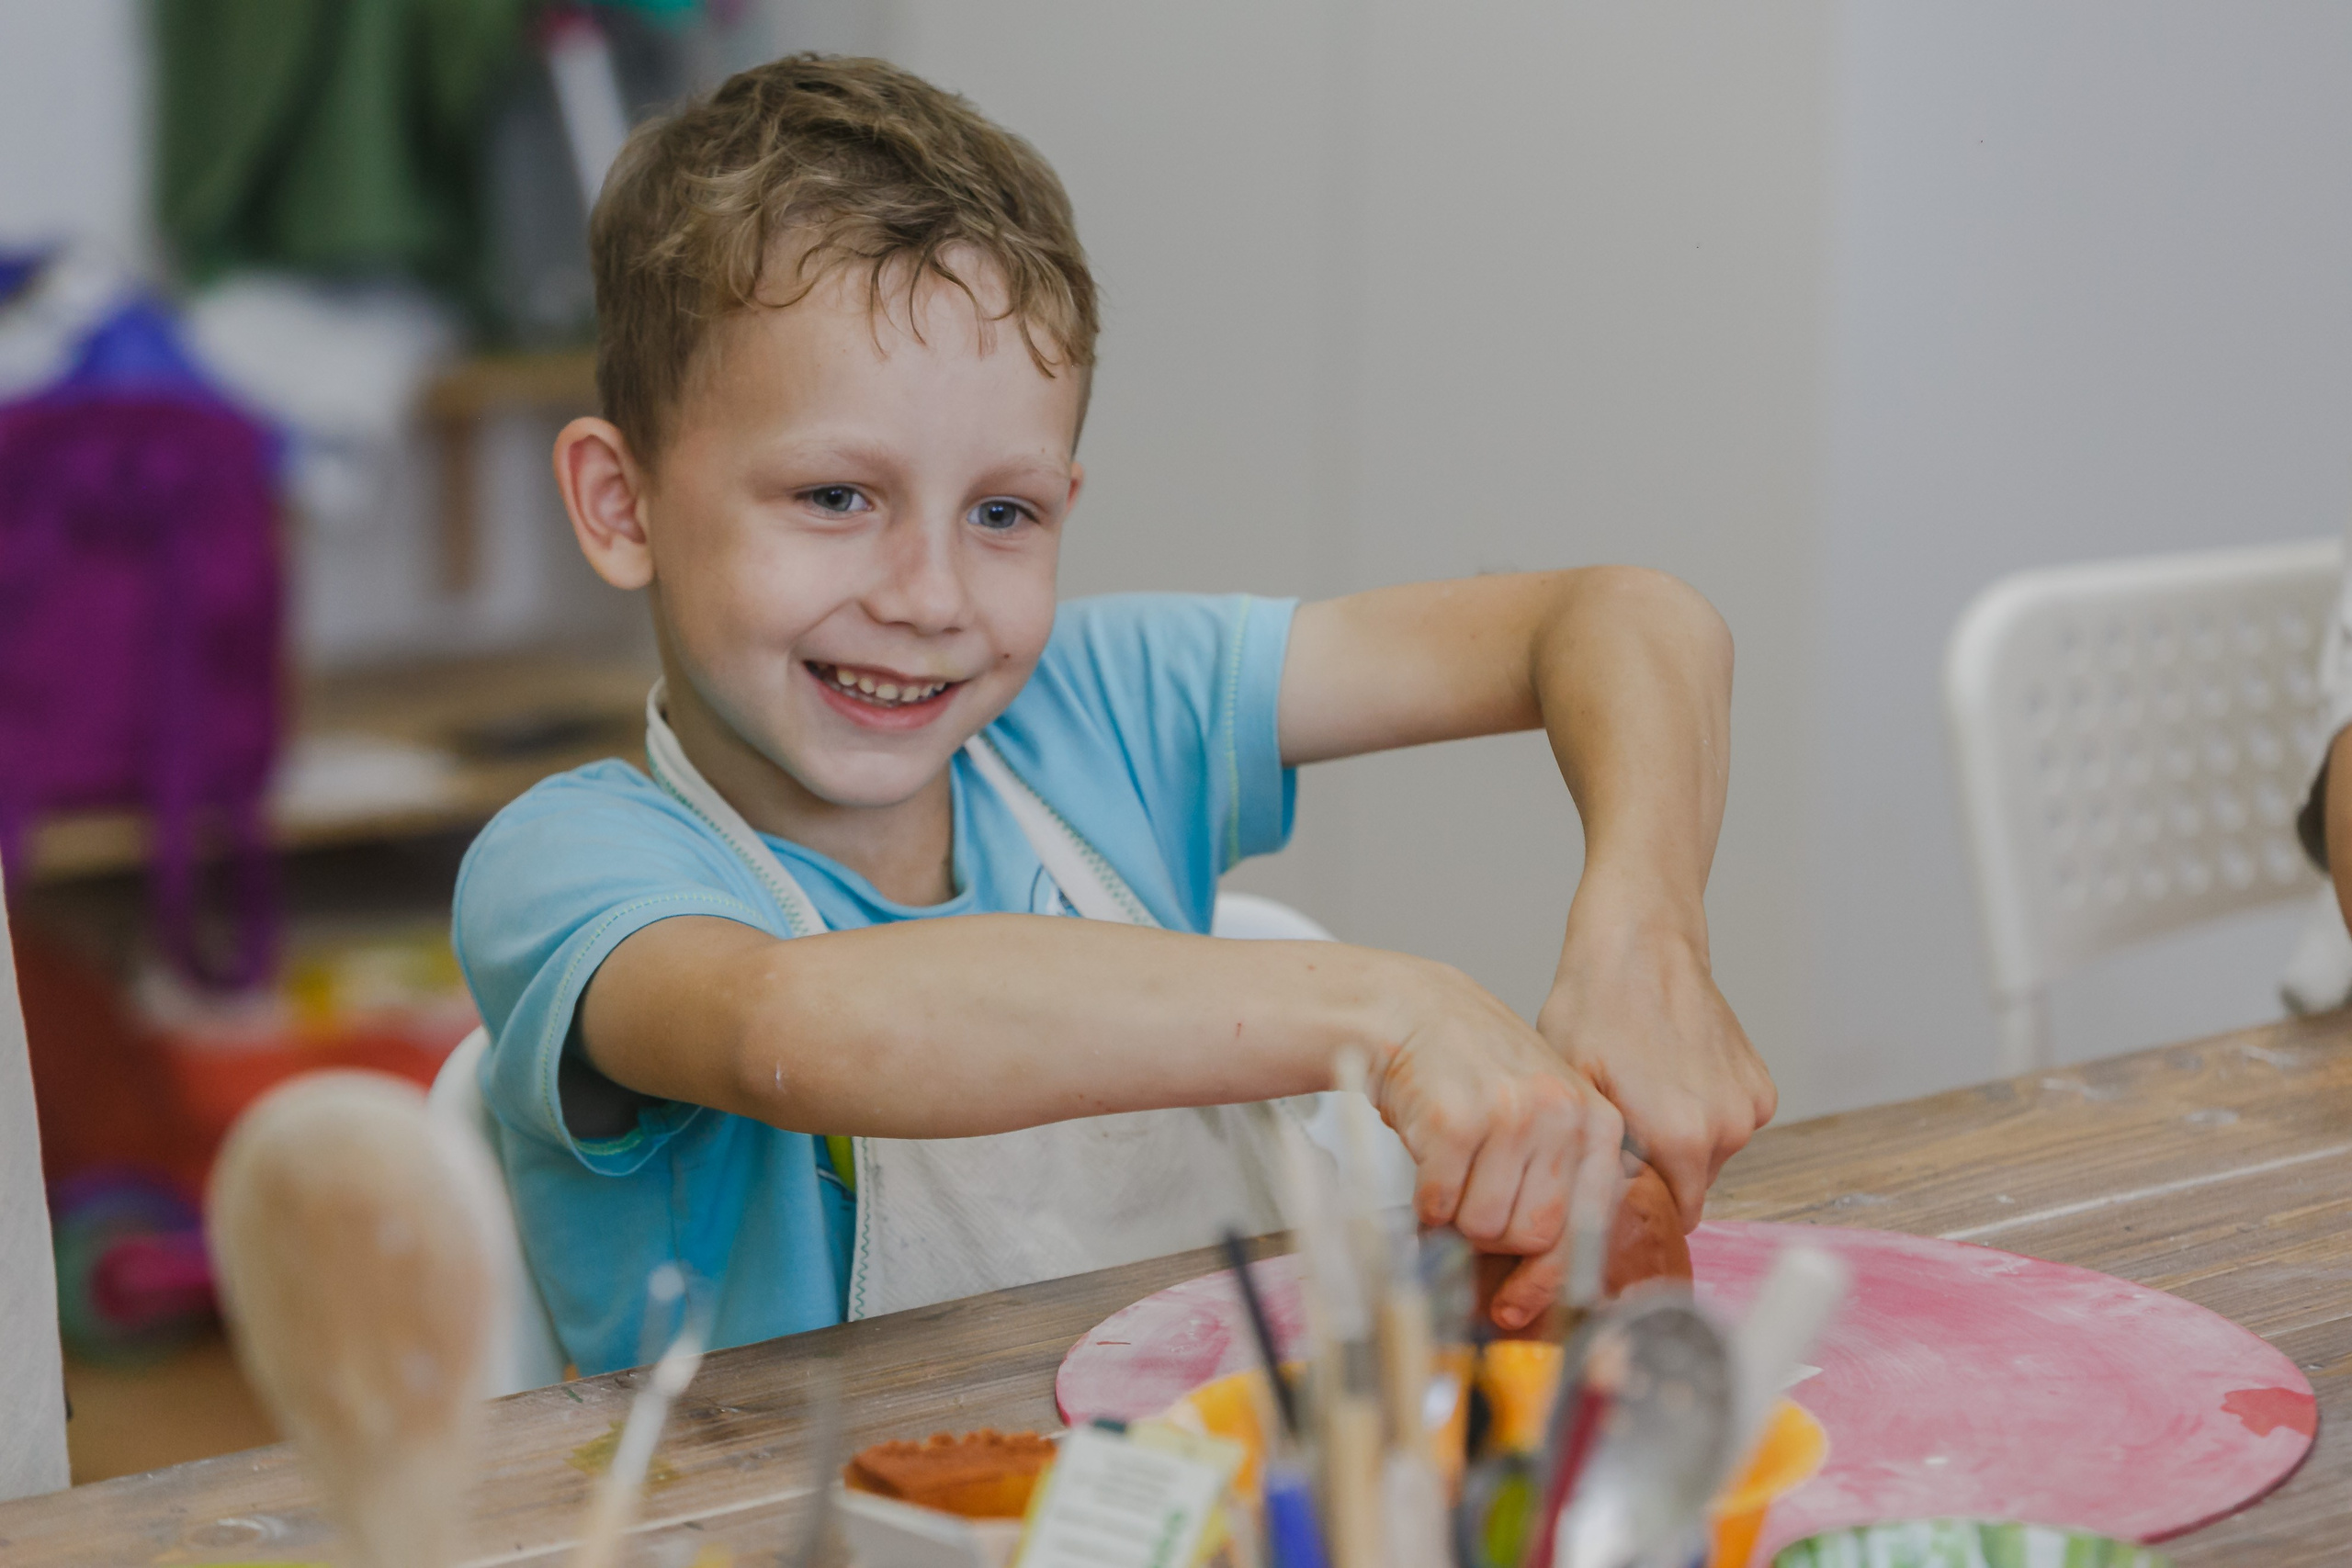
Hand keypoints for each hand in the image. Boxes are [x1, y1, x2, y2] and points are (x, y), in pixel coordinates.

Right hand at [1368, 960, 1624, 1330]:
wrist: (1415, 1012)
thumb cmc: (1478, 1073)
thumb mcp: (1545, 1112)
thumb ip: (1561, 1178)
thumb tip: (1553, 1278)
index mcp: (1598, 1122)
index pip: (1589, 1228)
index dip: (1549, 1279)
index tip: (1516, 1305)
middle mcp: (1563, 1115)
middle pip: (1533, 1236)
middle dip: (1493, 1240)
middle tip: (1469, 1211)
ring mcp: (1511, 1115)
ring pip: (1485, 1227)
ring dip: (1456, 1219)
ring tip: (1450, 1174)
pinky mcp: (1456, 1120)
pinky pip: (1440, 1204)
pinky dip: (1425, 1202)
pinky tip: (1427, 1163)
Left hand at [1536, 896, 1775, 1231]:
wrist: (1642, 944)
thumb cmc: (1594, 1007)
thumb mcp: (1572, 1088)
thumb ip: (1590, 1157)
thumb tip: (1589, 1209)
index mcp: (1680, 1141)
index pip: (1667, 1215)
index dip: (1636, 1202)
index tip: (1614, 1174)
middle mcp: (1726, 1132)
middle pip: (1688, 1188)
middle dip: (1657, 1170)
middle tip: (1622, 1124)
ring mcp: (1749, 1108)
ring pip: (1709, 1156)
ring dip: (1680, 1140)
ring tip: (1644, 1092)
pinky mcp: (1761, 1086)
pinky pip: (1729, 1124)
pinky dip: (1705, 1112)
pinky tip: (1673, 1075)